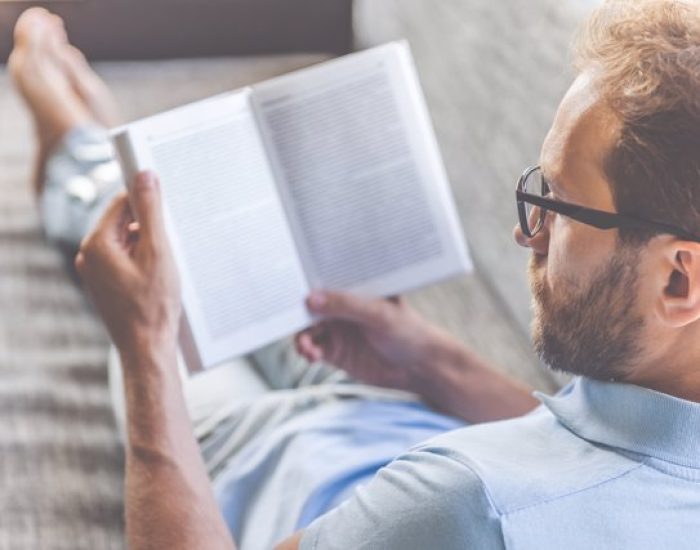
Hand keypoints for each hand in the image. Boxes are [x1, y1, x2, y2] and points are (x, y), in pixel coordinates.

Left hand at [76, 171, 180, 354]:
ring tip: (166, 265)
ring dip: (147, 244)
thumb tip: (145, 176)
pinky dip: (143, 260)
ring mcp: (96, 272)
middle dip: (148, 226)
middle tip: (171, 241)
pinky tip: (159, 276)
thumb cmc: (153, 305)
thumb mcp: (158, 251)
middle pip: (122, 221)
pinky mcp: (106, 285)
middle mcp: (89, 256)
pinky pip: (125, 259)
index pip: (120, 202)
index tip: (166, 196)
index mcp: (96, 245)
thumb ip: (151, 211)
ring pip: (125, 241)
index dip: (145, 198)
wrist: (148, 347)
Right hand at [295, 291, 460, 391]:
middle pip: (311, 305)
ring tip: (305, 346)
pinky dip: (307, 351)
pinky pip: (313, 348)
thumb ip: (346, 305)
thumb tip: (311, 299)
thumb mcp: (379, 314)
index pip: (325, 279)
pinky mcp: (336, 352)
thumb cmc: (409, 332)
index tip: (288, 284)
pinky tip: (310, 355)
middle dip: (296, 311)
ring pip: (307, 328)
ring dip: (301, 335)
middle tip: (284, 317)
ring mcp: (338, 329)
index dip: (306, 281)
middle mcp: (343, 306)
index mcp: (355, 288)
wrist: (420, 368)